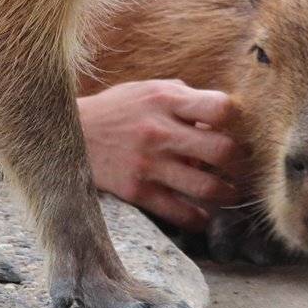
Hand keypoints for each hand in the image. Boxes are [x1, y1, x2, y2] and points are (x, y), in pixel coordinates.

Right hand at [78, 80, 240, 230]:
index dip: (236, 120)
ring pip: (207, 188)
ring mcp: (148, 163)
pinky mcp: (136, 190)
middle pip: (222, 151)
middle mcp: (159, 131)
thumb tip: (223, 114)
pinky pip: (179, 213)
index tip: (233, 129)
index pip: (220, 108)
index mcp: (165, 99)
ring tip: (229, 193)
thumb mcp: (148, 89)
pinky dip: (198, 218)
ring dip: (227, 194)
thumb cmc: (117, 109)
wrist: (68, 134)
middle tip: (239, 167)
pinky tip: (202, 215)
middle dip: (239, 162)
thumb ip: (184, 97)